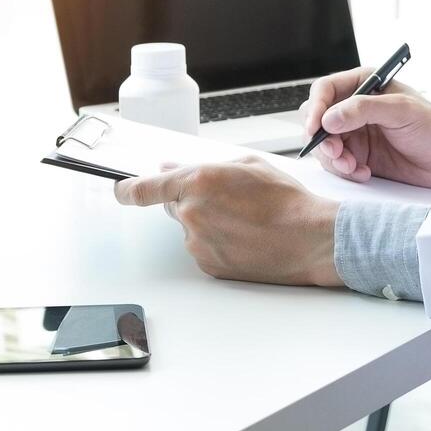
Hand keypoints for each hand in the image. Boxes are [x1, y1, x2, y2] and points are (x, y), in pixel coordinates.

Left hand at [114, 156, 340, 285]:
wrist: (310, 239)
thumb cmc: (286, 200)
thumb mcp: (246, 165)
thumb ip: (203, 166)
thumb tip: (172, 168)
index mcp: (197, 182)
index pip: (144, 189)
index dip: (127, 190)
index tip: (120, 190)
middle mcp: (191, 214)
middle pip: (174, 206)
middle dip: (192, 201)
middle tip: (227, 201)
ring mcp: (198, 243)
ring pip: (192, 229)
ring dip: (209, 223)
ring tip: (247, 220)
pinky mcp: (209, 265)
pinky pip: (204, 249)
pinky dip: (218, 243)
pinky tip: (246, 237)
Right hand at [300, 67, 430, 188]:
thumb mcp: (402, 111)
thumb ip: (364, 110)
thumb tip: (329, 117)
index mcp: (364, 85)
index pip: (325, 90)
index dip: (316, 108)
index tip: (317, 128)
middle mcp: (354, 108)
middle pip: (317, 119)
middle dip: (323, 139)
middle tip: (338, 153)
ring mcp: (353, 133)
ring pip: (323, 145)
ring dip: (334, 159)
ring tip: (355, 167)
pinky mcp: (356, 156)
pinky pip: (335, 164)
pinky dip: (345, 171)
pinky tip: (363, 173)